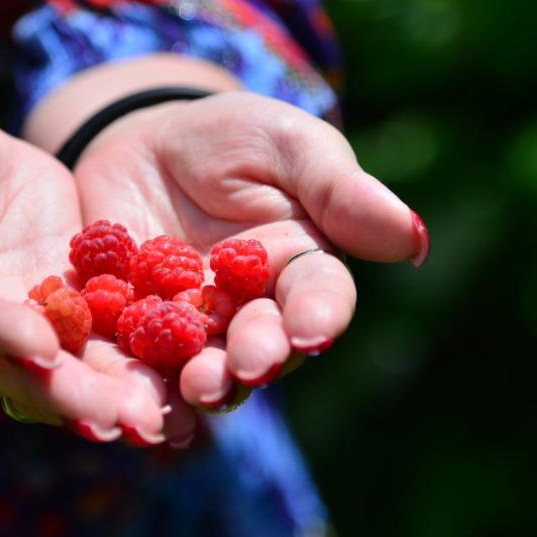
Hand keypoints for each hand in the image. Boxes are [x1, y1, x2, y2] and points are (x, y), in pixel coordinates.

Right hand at [0, 95, 169, 443]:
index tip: (38, 344)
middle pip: (15, 365)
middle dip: (67, 391)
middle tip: (119, 417)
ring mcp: (22, 323)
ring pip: (67, 369)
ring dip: (114, 397)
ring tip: (163, 421)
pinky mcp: (70, 308)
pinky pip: (107, 341)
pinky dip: (145, 366)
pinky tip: (192, 389)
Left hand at [73, 91, 427, 421]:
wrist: (144, 144)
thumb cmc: (233, 137)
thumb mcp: (286, 144)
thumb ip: (338, 189)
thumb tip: (412, 236)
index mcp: (301, 267)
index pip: (319, 298)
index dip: (318, 317)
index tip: (311, 331)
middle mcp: (252, 311)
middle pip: (262, 346)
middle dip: (255, 358)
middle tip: (243, 368)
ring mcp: (190, 329)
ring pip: (200, 369)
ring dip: (198, 386)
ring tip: (191, 392)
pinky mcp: (130, 332)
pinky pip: (133, 363)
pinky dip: (132, 383)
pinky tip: (125, 398)